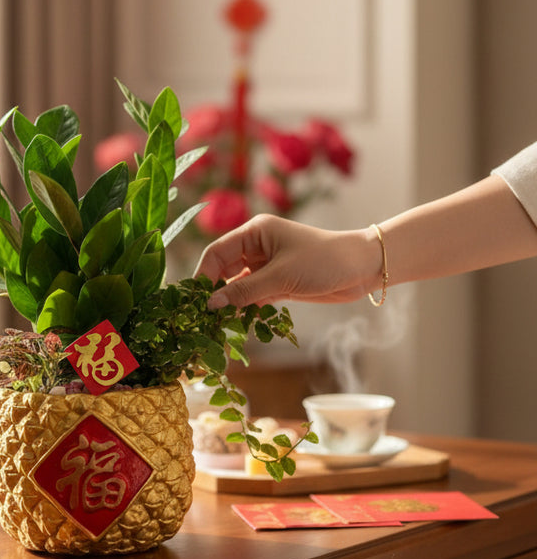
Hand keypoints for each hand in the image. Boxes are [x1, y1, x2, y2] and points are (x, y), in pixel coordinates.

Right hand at [194, 215, 379, 308]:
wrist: (363, 268)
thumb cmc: (323, 261)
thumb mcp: (281, 276)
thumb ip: (244, 290)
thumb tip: (211, 304)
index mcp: (254, 232)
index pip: (217, 253)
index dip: (203, 276)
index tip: (194, 301)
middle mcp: (257, 246)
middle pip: (223, 269)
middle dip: (214, 292)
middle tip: (203, 318)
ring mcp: (267, 266)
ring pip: (237, 286)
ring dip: (230, 304)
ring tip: (218, 326)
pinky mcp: (278, 283)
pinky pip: (253, 296)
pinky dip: (245, 309)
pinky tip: (238, 325)